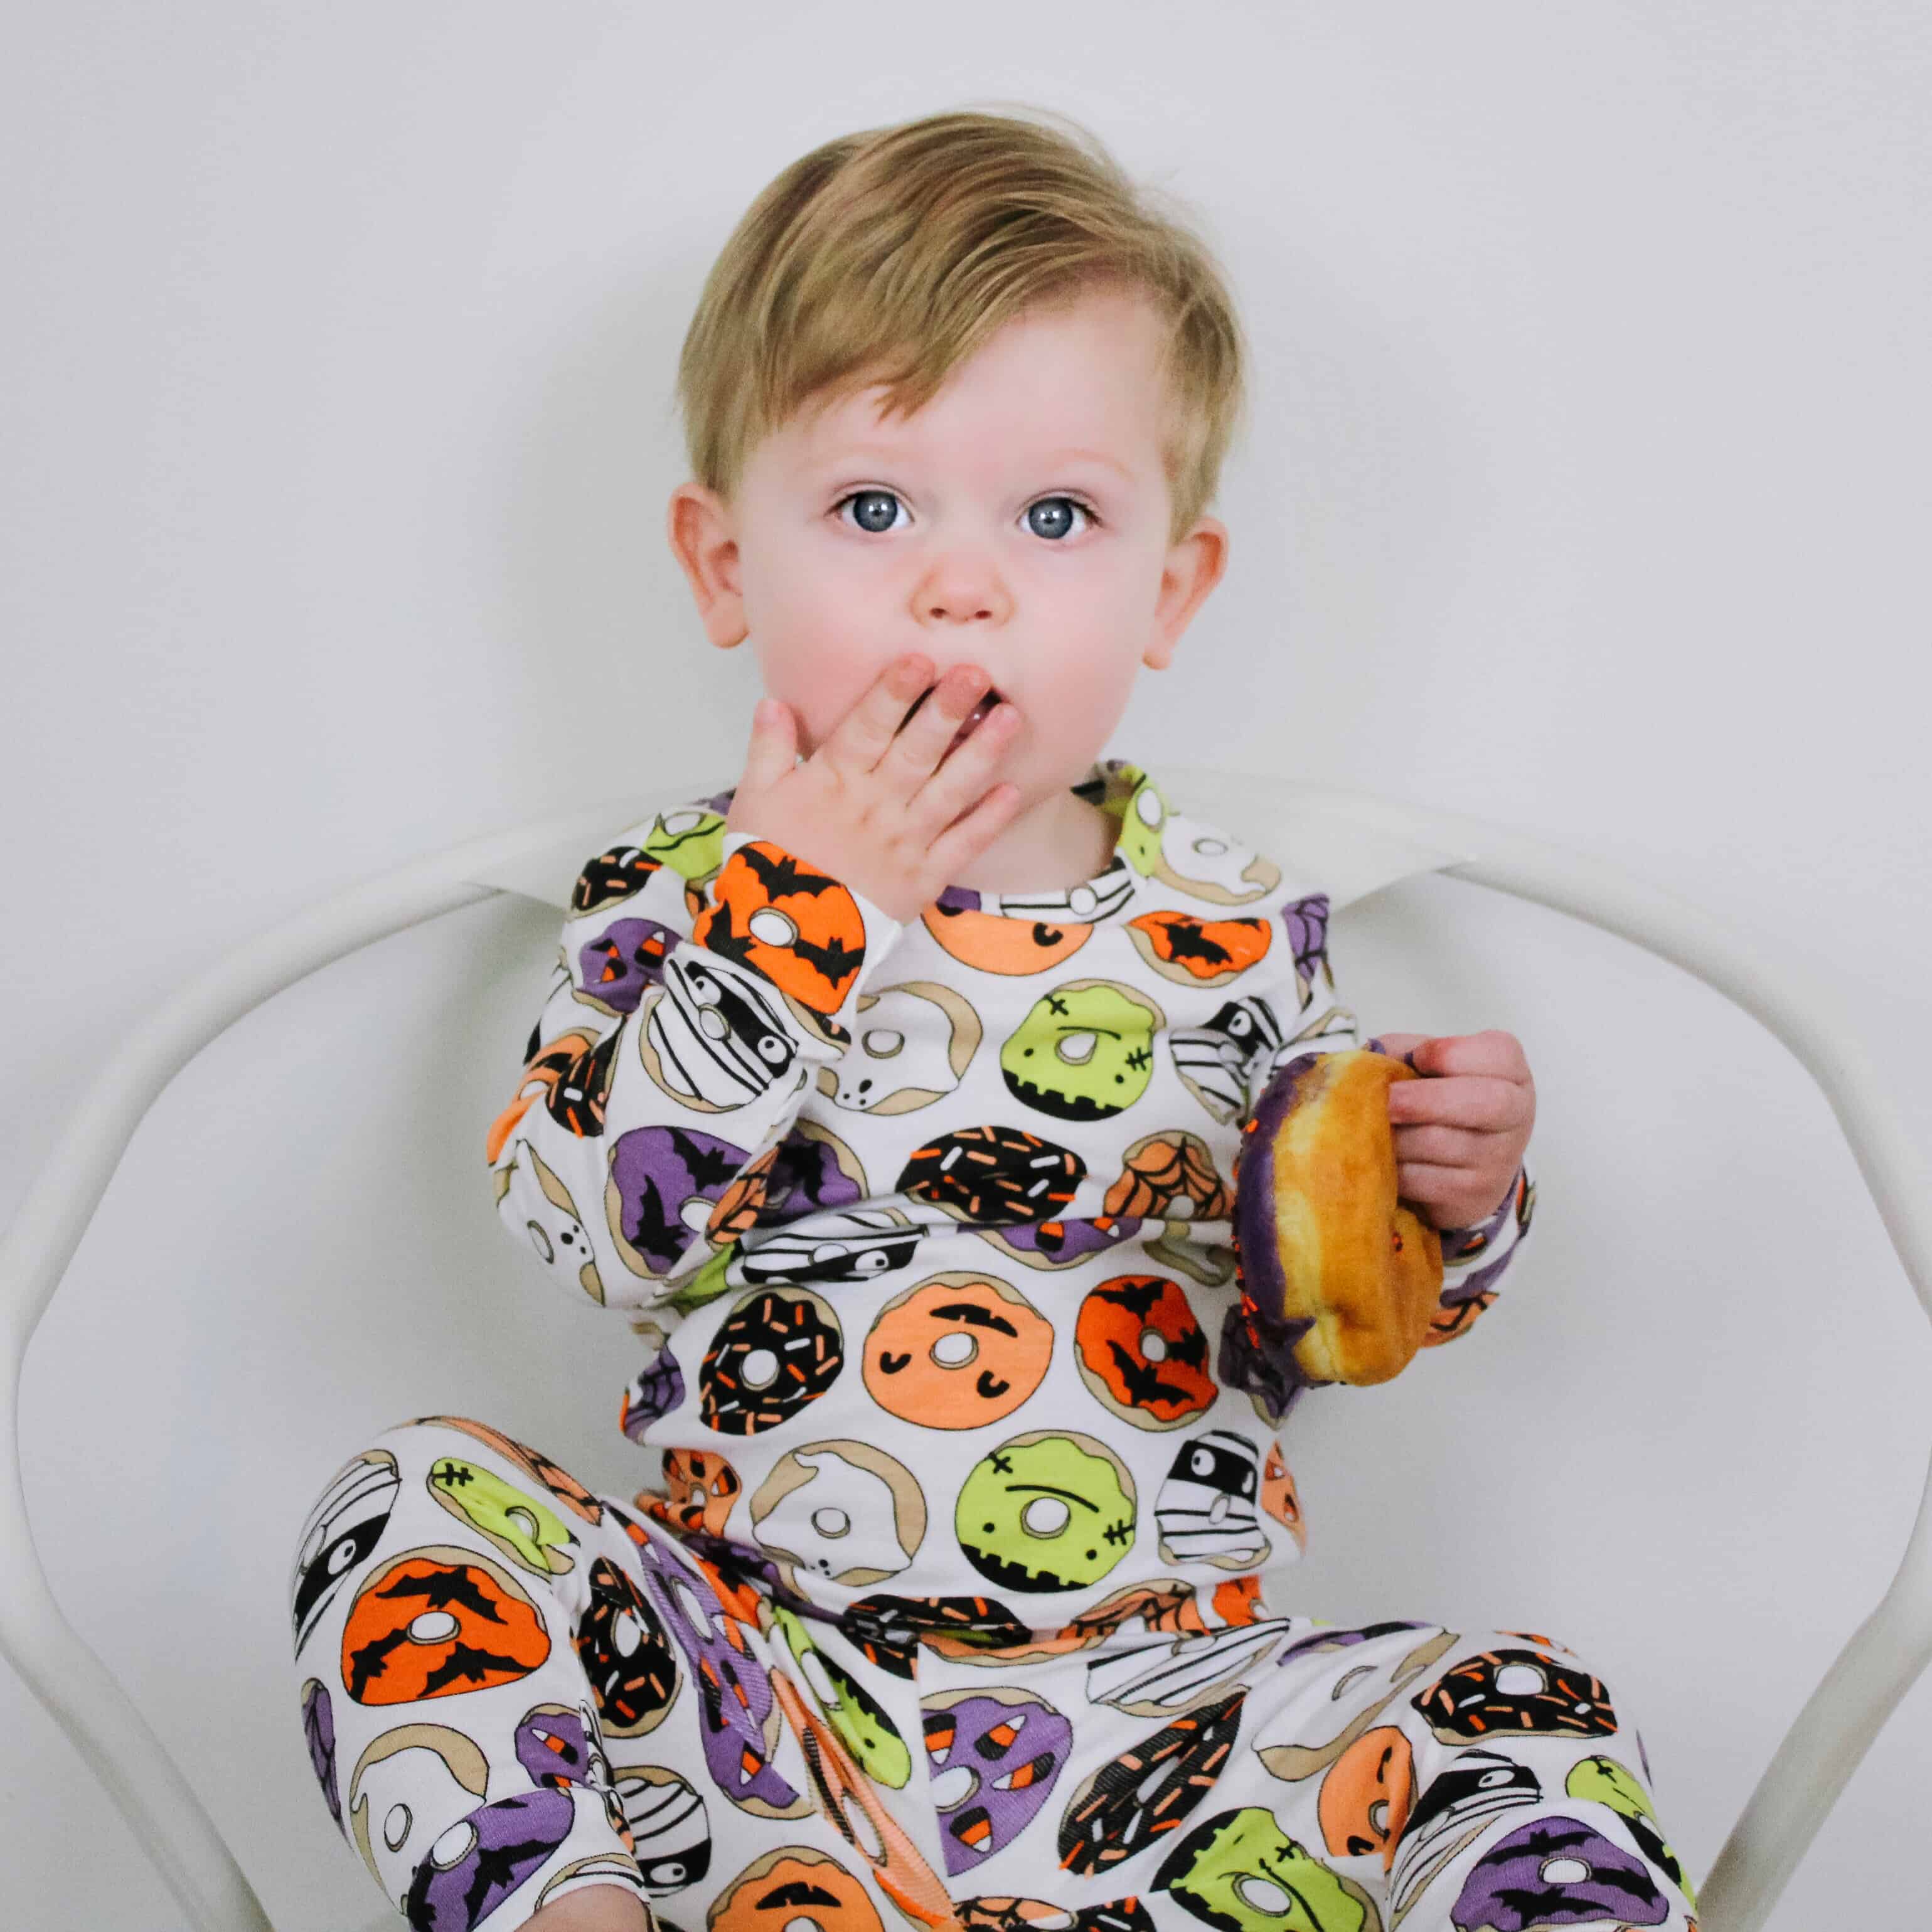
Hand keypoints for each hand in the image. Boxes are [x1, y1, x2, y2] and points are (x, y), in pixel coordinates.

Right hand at [726, 653, 1023, 923]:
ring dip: (980, 753)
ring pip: (948, 790)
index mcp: (833, 782)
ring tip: (1009, 718)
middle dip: (947, 708)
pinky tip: (1012, 791)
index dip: (894, 691)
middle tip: (978, 672)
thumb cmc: (765, 865)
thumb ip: (768, 749)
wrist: (783, 943)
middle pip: (916, 750)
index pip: (867, 726)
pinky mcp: (924, 878)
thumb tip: (774, 701)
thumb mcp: (753, 801)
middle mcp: (875, 805)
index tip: (920, 658)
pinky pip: (961, 845)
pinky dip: (987, 820)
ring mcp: (904, 842)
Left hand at [1368, 1030, 1534, 1230]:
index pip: (1496, 1054)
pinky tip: (1385, 1158)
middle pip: (1478, 1102)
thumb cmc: (1443, 1098)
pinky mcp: (1473, 1194)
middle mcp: (1516, 1112)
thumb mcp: (1431, 1066)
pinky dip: (1393, 1167)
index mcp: (1510, 1070)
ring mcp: (1499, 1158)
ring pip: (1437, 1143)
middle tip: (1388, 1100)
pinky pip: (1420, 1178)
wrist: (1469, 1163)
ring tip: (1377, 1127)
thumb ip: (1402, 1052)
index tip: (1418, 1058)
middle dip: (1423, 1100)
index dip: (1449, 1053)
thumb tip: (1366, 1064)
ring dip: (1396, 1135)